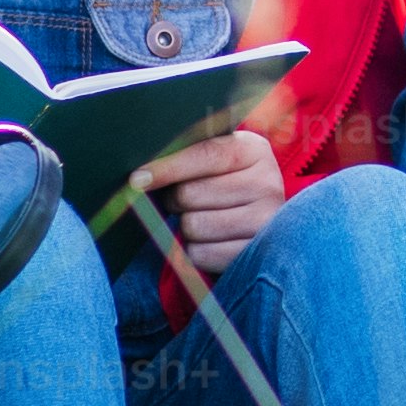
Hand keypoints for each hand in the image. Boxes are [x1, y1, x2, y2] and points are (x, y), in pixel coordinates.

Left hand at [125, 126, 285, 295]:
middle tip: (184, 200)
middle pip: (190, 194)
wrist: (264, 222)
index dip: (167, 167)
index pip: (205, 154)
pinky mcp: (253, 255)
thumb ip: (188, 155)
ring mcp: (265, 222)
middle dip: (176, 199)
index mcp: (255, 150)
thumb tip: (142, 175)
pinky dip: (194, 251)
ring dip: (185, 226)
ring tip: (202, 219)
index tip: (138, 179)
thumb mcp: (220, 160)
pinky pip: (199, 254)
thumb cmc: (227, 183)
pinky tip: (210, 241)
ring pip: (192, 226)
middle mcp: (267, 184)